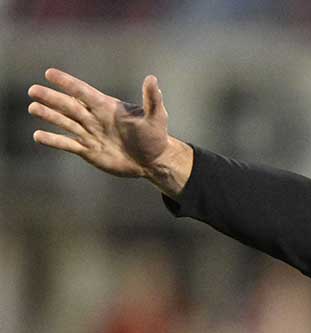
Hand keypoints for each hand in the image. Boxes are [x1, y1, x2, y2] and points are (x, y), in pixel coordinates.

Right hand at [28, 68, 191, 195]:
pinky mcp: (88, 151)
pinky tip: (38, 135)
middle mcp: (95, 118)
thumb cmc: (155, 136)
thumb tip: (152, 79)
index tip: (50, 73)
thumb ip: (152, 99)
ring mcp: (90, 134)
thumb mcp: (156, 117)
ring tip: (32, 107)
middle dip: (52, 98)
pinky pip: (68, 144)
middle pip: (69, 105)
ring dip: (49, 115)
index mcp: (107, 107)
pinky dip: (53, 140)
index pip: (84, 92)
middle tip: (33, 90)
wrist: (153, 161)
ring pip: (65, 122)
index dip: (68, 83)